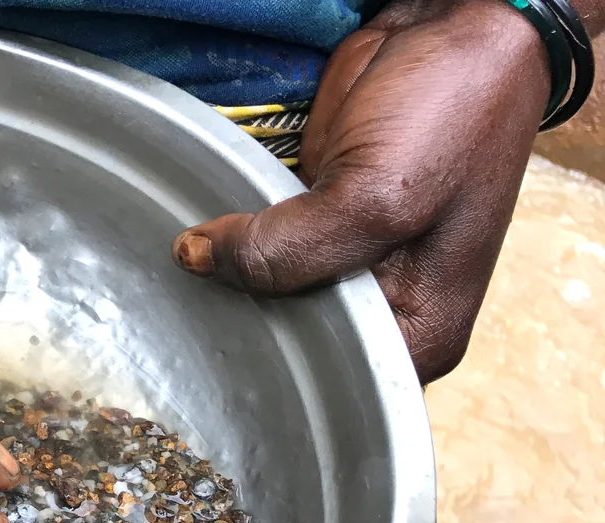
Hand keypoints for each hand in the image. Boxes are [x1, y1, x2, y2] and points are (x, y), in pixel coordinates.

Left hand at [171, 0, 557, 382]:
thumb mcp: (379, 197)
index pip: (334, 377)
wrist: (449, 26)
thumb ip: (293, 250)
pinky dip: (230, 240)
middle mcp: (380, 305)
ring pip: (269, 292)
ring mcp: (342, 259)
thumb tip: (198, 261)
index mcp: (418, 328)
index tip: (218, 344)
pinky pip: (259, 244)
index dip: (276, 363)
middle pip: (293, 337)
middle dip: (244, 320)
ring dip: (229, 280)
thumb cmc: (451, 115)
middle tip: (184, 310)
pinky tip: (194, 242)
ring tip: (182, 278)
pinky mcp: (312, 215)